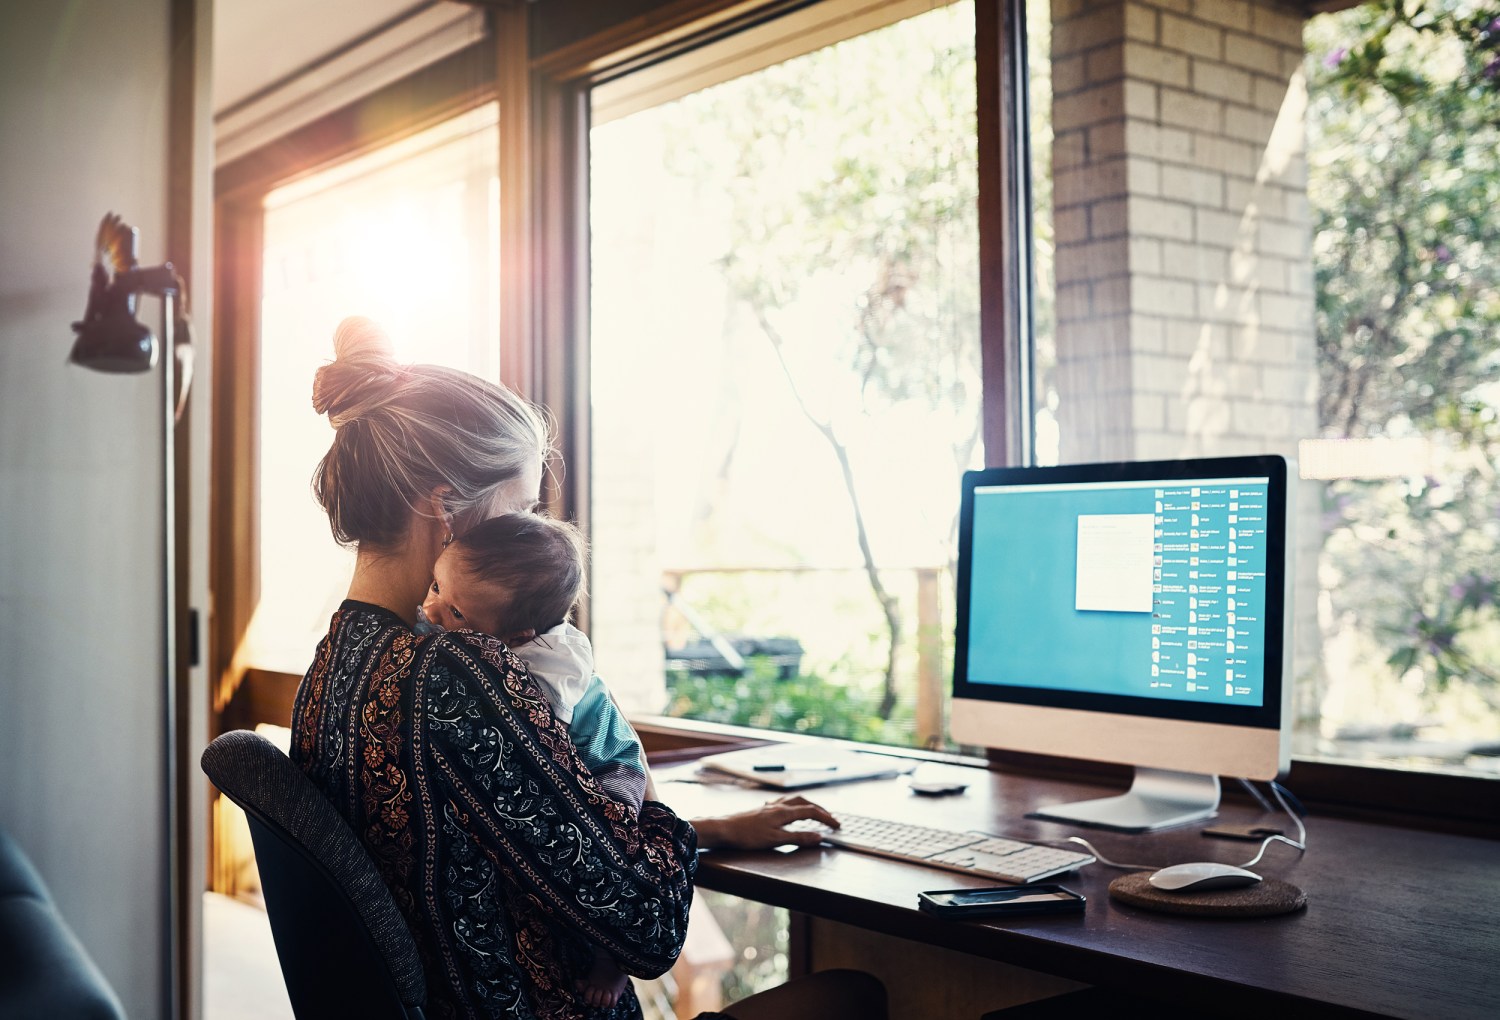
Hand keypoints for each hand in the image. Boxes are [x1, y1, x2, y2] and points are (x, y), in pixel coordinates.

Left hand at [692, 795, 839, 849]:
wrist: (723, 829)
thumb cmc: (747, 836)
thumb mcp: (775, 840)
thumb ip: (798, 838)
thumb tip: (819, 837)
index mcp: (784, 812)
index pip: (811, 812)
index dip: (826, 818)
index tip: (837, 826)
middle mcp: (778, 806)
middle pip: (804, 802)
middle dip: (820, 809)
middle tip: (830, 818)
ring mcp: (769, 807)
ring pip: (793, 801)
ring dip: (807, 805)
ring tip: (814, 812)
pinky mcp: (761, 811)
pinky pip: (782, 803)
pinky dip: (793, 806)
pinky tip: (788, 811)